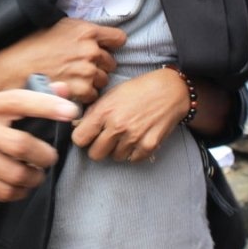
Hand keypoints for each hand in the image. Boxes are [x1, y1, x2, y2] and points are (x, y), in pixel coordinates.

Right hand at [0, 18, 124, 103]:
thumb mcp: (59, 28)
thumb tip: (98, 39)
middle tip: (79, 68)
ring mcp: (87, 71)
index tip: (104, 50)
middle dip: (99, 66)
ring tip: (72, 80)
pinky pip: (93, 96)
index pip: (118, 38)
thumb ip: (82, 33)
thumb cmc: (32, 47)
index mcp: (86, 31)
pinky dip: (83, 96)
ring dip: (92, 82)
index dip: (111, 45)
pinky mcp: (82, 89)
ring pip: (103, 80)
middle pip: (111, 62)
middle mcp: (91, 50)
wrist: (14, 68)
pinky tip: (69, 90)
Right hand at [0, 88, 77, 200]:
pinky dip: (20, 192)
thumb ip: (27, 97)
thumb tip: (63, 90)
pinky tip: (22, 185)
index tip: (70, 111)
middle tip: (50, 157)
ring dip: (35, 177)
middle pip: (21, 145)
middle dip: (45, 155)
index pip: (19, 101)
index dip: (47, 106)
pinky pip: (4, 191)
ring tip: (37, 173)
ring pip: (16, 174)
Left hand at [72, 67, 188, 161]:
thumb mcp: (110, 95)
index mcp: (104, 112)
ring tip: (125, 135)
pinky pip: (132, 159)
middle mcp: (117, 126)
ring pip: (114, 157)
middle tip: (105, 139)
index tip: (88, 135)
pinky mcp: (149, 145)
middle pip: (95, 154)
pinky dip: (133, 152)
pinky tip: (137, 138)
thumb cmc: (137, 90)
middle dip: (98, 148)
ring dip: (117, 149)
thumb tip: (78, 126)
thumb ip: (93, 112)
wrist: (169, 90)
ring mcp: (134, 137)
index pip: (79, 139)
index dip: (83, 138)